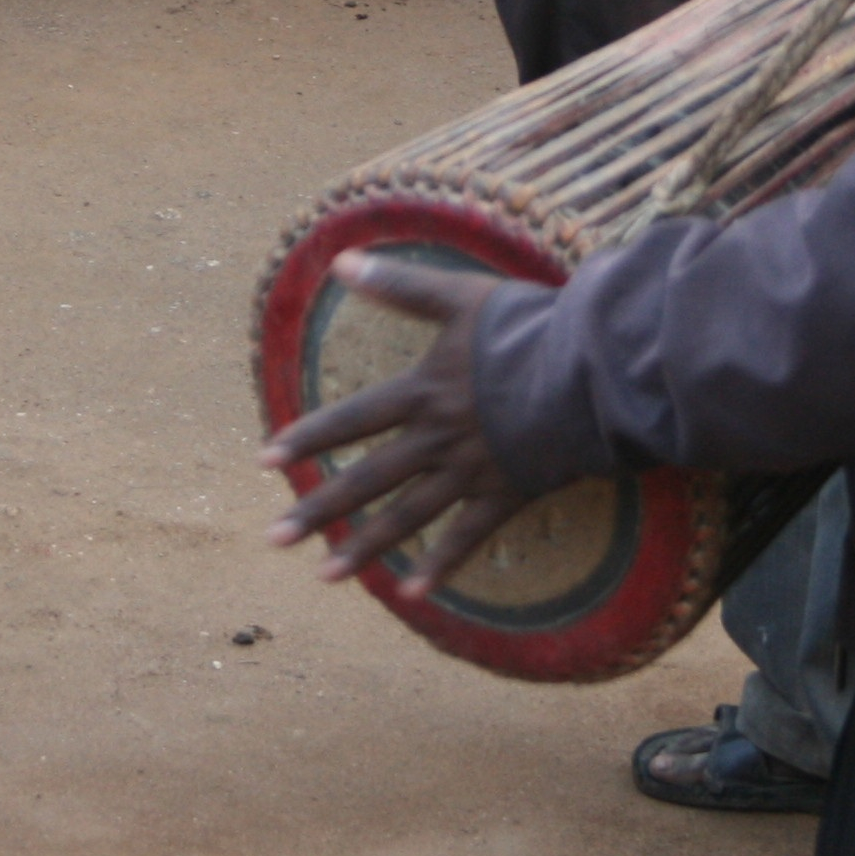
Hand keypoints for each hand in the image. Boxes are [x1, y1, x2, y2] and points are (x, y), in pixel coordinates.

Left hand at [262, 252, 538, 594]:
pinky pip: (468, 537)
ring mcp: (471, 471)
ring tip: (323, 575)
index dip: (308, 438)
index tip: (264, 461)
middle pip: (367, 479)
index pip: (352, 420)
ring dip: (365, 547)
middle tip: (274, 538)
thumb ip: (401, 286)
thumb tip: (340, 260)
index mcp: (422, 392)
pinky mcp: (507, 493)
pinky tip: (413, 595)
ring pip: (407, 516)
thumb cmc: (526, 328)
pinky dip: (441, 565)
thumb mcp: (459, 297)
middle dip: (318, 509)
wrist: (590, 371)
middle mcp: (437, 439)